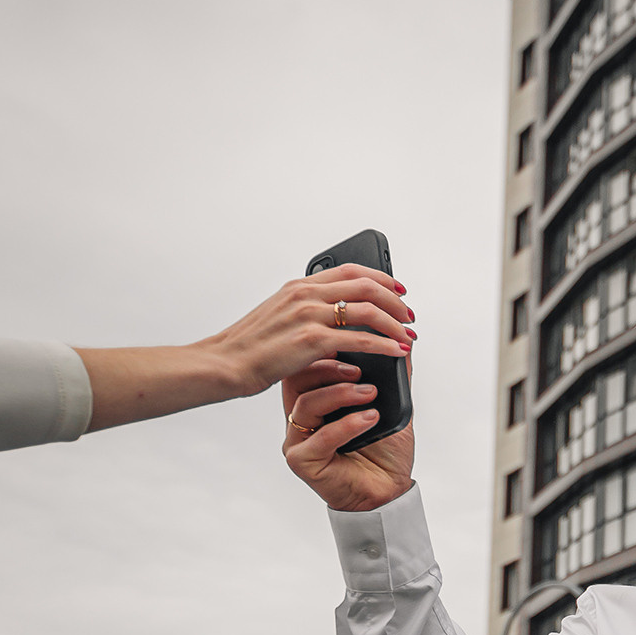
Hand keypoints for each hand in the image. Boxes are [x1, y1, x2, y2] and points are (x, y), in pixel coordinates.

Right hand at [204, 263, 414, 396]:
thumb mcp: (277, 318)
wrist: (225, 364)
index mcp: (299, 286)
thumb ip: (304, 311)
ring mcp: (309, 315)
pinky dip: (384, 345)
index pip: (350, 271)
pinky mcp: (311, 341)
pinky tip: (397, 352)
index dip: (381, 278)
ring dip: (395, 323)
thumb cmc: (248, 348)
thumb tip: (330, 317)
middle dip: (395, 301)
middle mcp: (306, 294)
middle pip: (366, 286)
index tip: (399, 290)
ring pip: (368, 310)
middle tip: (410, 317)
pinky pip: (360, 339)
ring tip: (409, 337)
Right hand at [283, 354, 413, 512]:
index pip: (307, 366)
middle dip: (329, 368)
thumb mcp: (393, 407)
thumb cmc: (384, 452)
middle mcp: (302, 419)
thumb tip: (407, 343)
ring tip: (370, 393)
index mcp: (316, 401)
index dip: (325, 351)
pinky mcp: (303, 461)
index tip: (350, 340)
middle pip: (298, 380)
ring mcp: (299, 440)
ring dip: (340, 393)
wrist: (390, 491)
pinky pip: (319, 438)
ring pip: (306, 404)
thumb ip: (394, 377)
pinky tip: (369, 419)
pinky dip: (346, 425)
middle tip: (360, 368)